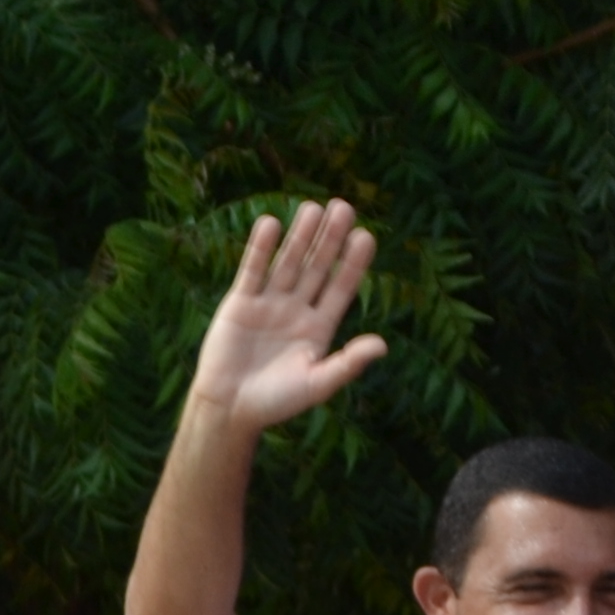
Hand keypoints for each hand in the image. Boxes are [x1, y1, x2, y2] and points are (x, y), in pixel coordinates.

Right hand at [188, 200, 388, 435]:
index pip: (342, 288)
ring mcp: (269, 304)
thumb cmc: (278, 401)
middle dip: (331, 239)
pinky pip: (253, 270)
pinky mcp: (241, 302)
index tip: (366, 237)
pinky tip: (272, 224)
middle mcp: (298, 310)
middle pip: (318, 267)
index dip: (353, 263)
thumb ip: (349, 363)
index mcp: (321, 328)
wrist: (232, 407)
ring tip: (314, 207)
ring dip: (301, 236)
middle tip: (345, 207)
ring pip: (289, 263)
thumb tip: (382, 345)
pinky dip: (261, 248)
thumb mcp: (319, 383)